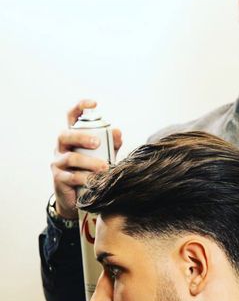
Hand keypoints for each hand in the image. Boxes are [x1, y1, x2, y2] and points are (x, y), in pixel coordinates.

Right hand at [51, 99, 122, 217]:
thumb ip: (111, 144)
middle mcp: (61, 147)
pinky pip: (71, 176)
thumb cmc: (91, 171)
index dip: (80, 107)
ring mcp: (58, 163)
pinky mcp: (59, 179)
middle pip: (66, 135)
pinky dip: (86, 178)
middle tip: (97, 143)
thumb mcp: (103, 155)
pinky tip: (96, 181)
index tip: (94, 103)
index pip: (71, 117)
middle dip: (82, 137)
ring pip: (71, 158)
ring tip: (105, 168)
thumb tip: (118, 132)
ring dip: (89, 162)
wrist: (77, 197)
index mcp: (72, 137)